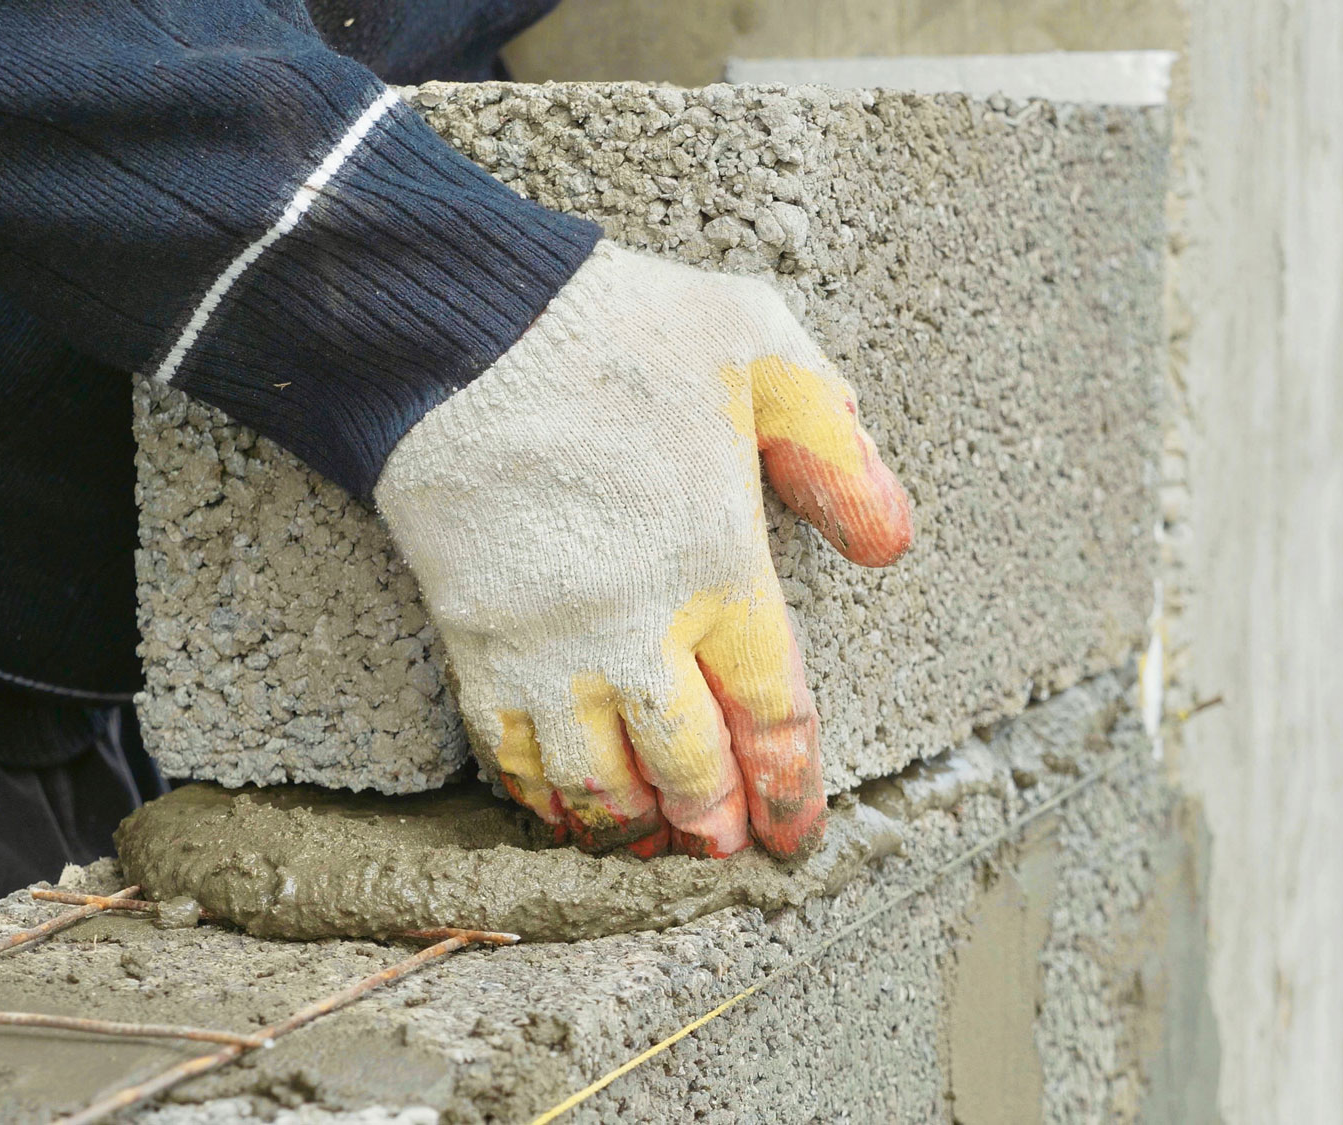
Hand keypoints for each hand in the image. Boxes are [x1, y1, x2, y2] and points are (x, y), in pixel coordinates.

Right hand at [374, 241, 912, 857]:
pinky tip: (561, 809)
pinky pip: (511, 749)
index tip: (800, 831)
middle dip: (716, 821)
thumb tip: (889, 543)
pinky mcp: (477, 639)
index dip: (791, 783)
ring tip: (653, 845)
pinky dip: (543, 794)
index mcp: (720, 563)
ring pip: (598, 776)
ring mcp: (550, 644)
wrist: (453, 335)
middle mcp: (637, 626)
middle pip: (688, 765)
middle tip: (729, 850)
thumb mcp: (760, 348)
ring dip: (632, 824)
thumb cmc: (616, 333)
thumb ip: (835, 450)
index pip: (772, 709)